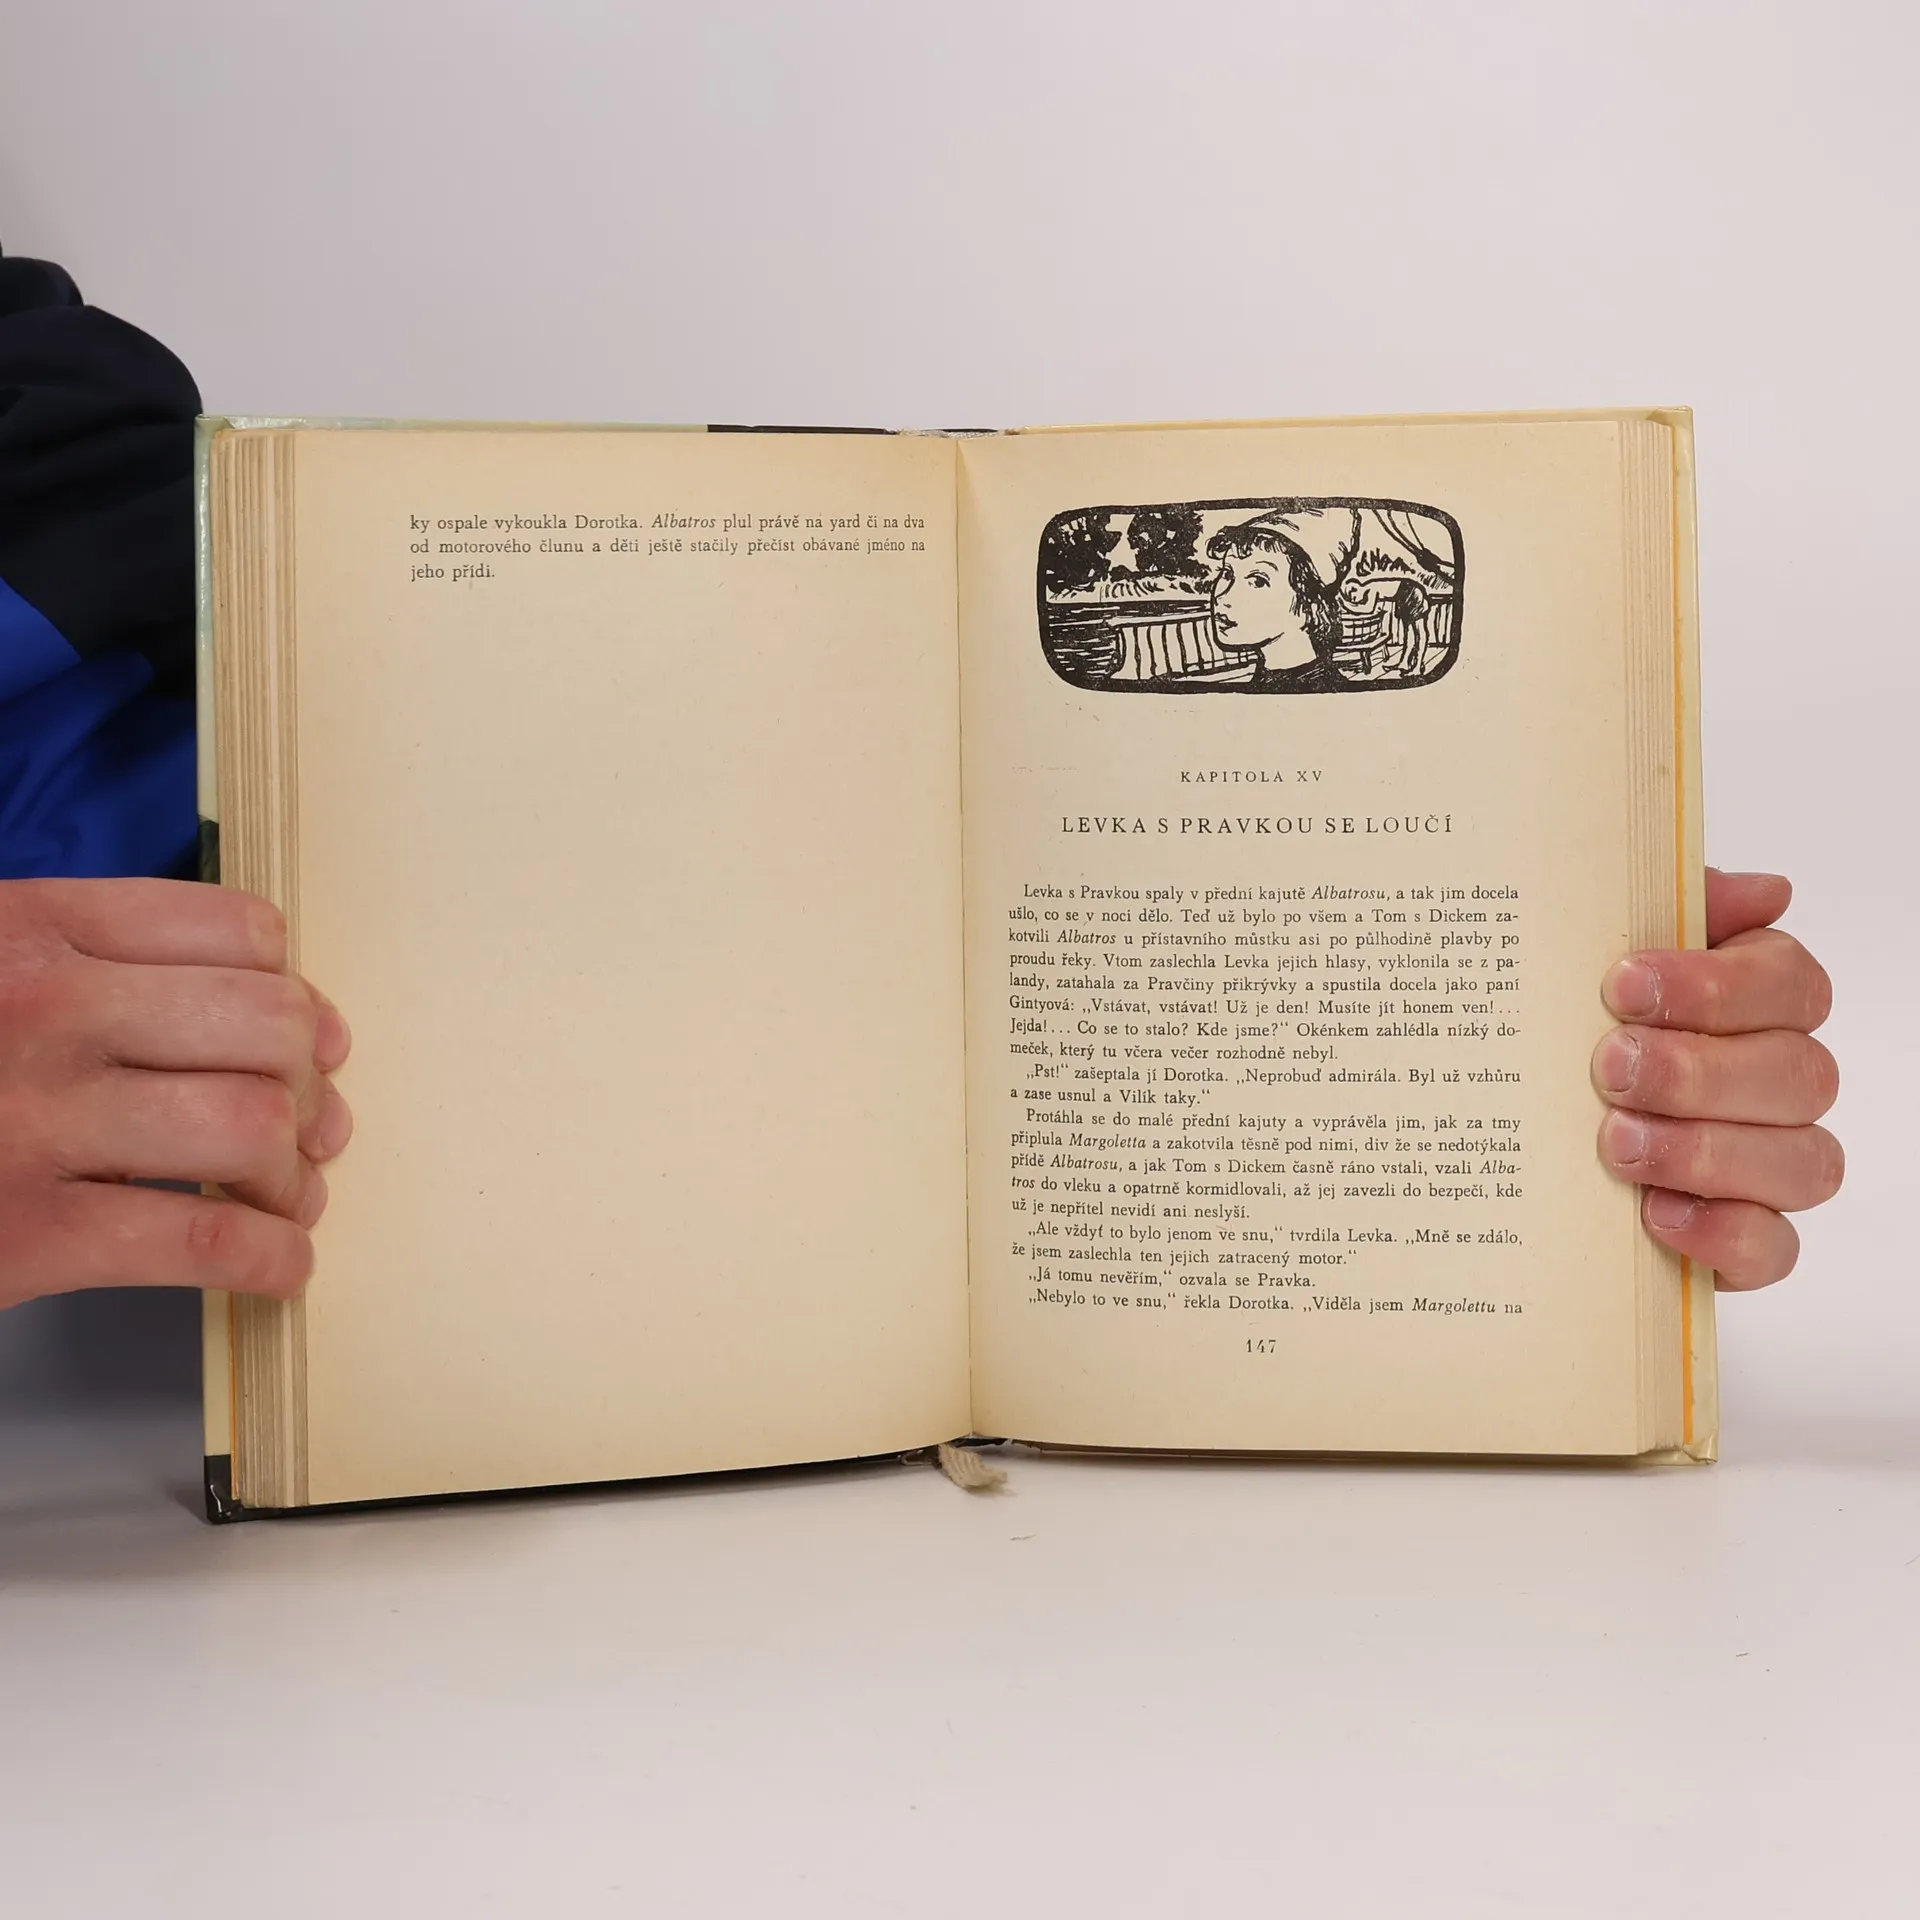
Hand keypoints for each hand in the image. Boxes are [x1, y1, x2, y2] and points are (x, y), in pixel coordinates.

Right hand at [0, 878, 351, 1309]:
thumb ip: (87, 963)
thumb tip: (271, 1018)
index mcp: (28, 927)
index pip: (237, 931)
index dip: (295, 992)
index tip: (308, 1038)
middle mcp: (41, 1007)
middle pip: (267, 1027)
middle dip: (309, 1084)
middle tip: (311, 1126)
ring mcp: (33, 1120)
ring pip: (252, 1126)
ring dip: (296, 1173)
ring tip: (288, 1197)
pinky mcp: (27, 1234)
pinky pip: (205, 1239)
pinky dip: (271, 1257)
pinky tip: (278, 1266)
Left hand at [1593, 869, 1839, 1289]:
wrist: (1520, 1140)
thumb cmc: (1576, 1027)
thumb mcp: (1594, 954)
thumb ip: (1664, 910)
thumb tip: (1763, 890)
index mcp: (1757, 1001)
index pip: (1789, 984)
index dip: (1716, 985)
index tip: (1623, 984)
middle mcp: (1780, 1080)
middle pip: (1798, 1074)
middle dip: (1699, 1071)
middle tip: (1609, 1067)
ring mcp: (1771, 1164)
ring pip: (1802, 1161)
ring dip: (1705, 1150)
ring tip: (1615, 1142)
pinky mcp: (1747, 1242)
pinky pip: (1774, 1248)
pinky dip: (1722, 1233)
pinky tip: (1655, 1215)